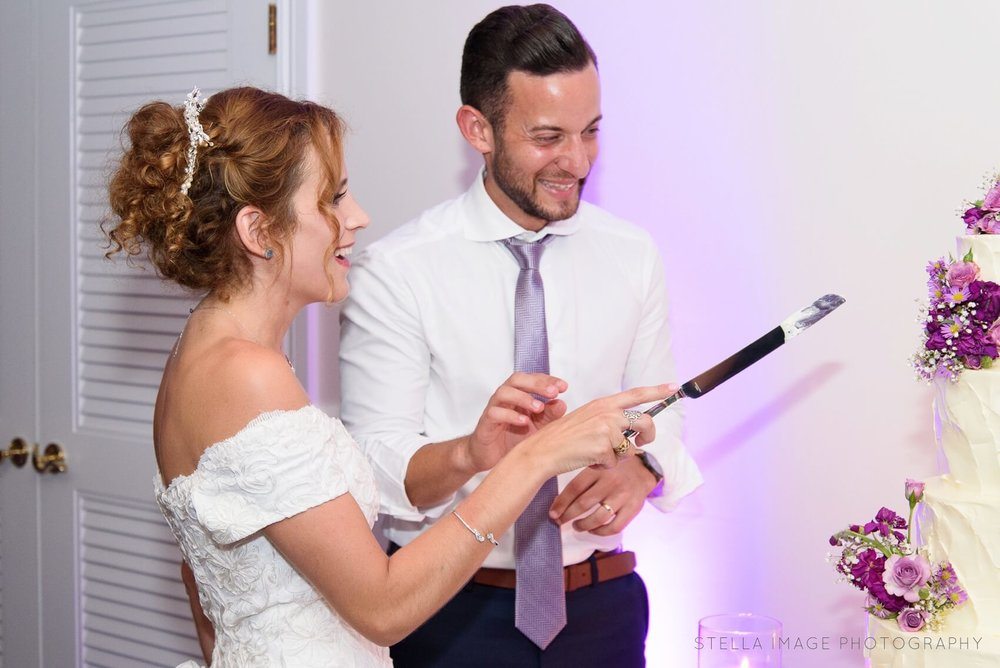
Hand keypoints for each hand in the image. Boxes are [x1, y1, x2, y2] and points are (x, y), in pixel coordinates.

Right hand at [459, 372, 567, 473]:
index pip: (532, 379)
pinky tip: (523, 422)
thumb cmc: (514, 439)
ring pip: (504, 392)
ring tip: (539, 408)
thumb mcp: (538, 428)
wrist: (490, 457)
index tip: (563, 387)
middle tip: (553, 392)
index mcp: (519, 394)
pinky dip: (510, 415)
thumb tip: (562, 403)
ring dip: (523, 398)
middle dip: (536, 383)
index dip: (547, 380)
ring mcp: (494, 408)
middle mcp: (506, 397)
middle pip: (517, 379)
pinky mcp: (485, 423)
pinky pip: (495, 413)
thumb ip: (550, 416)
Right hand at [520, 384, 671, 475]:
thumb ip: (611, 421)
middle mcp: (608, 413)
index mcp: (604, 404)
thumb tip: (634, 435)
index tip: (673, 387)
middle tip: (642, 443)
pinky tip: (589, 460)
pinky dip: (604, 465)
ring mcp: (607, 430)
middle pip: (645, 422)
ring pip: (630, 448)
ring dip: (618, 456)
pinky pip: (615, 462)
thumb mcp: (588, 419)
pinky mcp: (604, 448)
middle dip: (648, 436)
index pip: (636, 394)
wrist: (545, 450)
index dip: (657, 390)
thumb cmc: (565, 437)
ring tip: (598, 454)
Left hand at [548, 457, 659, 535]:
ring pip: (598, 517)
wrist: (644, 468)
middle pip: (584, 503)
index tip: (552, 513)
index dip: (561, 502)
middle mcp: (610, 483)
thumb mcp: (599, 465)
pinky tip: (593, 530)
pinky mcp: (633, 508)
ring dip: (583, 525)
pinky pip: (614, 526)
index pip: (575, 488)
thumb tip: (560, 499)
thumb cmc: (615, 469)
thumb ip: (584, 478)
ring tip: (576, 526)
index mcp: (598, 470)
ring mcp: (622, 496)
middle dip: (568, 516)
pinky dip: (601, 532)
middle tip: (559, 521)